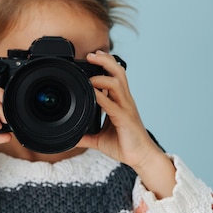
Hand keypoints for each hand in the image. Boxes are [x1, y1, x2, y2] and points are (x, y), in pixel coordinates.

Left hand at [76, 51, 157, 167]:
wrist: (141, 158)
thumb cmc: (125, 145)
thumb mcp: (100, 139)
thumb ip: (86, 136)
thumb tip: (71, 138)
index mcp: (120, 102)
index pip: (115, 76)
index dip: (105, 64)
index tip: (93, 56)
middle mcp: (124, 101)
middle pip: (118, 72)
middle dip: (105, 60)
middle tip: (91, 54)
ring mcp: (126, 109)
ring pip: (117, 82)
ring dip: (102, 75)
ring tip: (89, 73)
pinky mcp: (125, 119)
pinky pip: (112, 104)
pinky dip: (101, 97)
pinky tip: (92, 93)